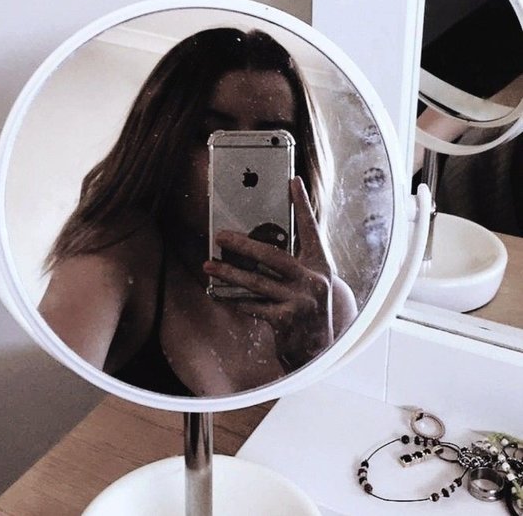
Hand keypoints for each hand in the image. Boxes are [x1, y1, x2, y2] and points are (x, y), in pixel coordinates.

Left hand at [203, 176, 333, 370]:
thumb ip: (293, 264)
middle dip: (242, 244)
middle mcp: (313, 279)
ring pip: (255, 281)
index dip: (302, 204)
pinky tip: (221, 294)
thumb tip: (257, 244)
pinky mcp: (286, 319)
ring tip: (208, 266)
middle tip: (219, 236)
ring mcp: (301, 300)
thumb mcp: (309, 281)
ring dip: (228, 273)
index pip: (310, 229)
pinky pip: (253, 305)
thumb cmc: (309, 307)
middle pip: (272, 255)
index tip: (293, 180)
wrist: (319, 348)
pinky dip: (236, 299)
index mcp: (321, 265)